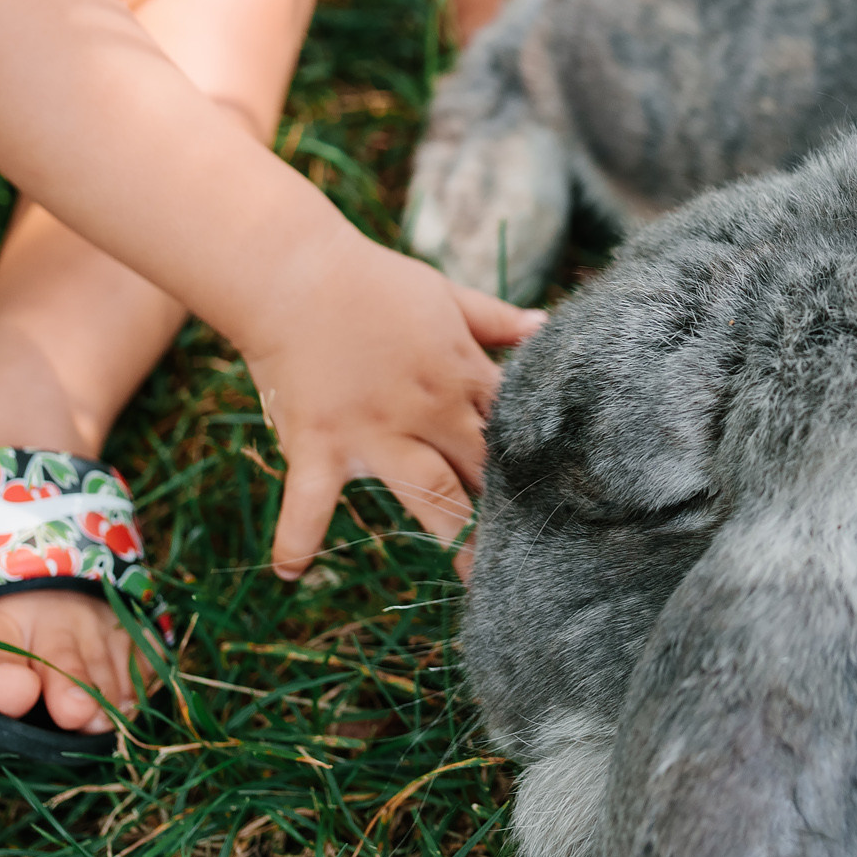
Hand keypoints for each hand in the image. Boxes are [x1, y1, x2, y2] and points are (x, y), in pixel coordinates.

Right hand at [247, 239, 545, 580]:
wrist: (295, 271)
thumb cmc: (372, 282)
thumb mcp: (447, 294)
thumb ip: (497, 321)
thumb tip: (548, 327)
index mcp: (461, 371)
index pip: (513, 424)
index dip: (539, 458)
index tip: (564, 494)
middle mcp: (426, 407)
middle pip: (482, 467)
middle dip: (512, 509)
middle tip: (540, 553)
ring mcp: (372, 430)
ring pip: (428, 492)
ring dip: (455, 536)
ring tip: (479, 584)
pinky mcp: (318, 443)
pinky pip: (309, 499)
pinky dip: (297, 534)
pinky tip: (291, 572)